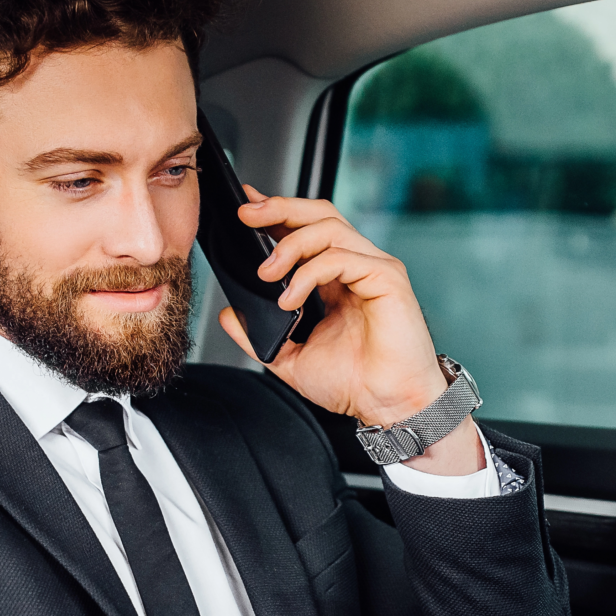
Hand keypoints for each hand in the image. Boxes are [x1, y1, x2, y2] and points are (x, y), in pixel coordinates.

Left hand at [219, 188, 483, 474]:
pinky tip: (290, 299)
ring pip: (329, 228)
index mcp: (336, 279)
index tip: (245, 209)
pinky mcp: (387, 278)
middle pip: (319, 214)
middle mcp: (357, 266)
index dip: (276, 213)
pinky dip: (308, 274)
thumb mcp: (289, 357)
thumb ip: (258, 335)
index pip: (306, 230)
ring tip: (265, 274)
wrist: (387, 407)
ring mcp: (374, 268)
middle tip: (246, 216)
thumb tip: (228, 316)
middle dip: (279, 208)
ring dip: (289, 245)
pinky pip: (341, 258)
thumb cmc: (354, 384)